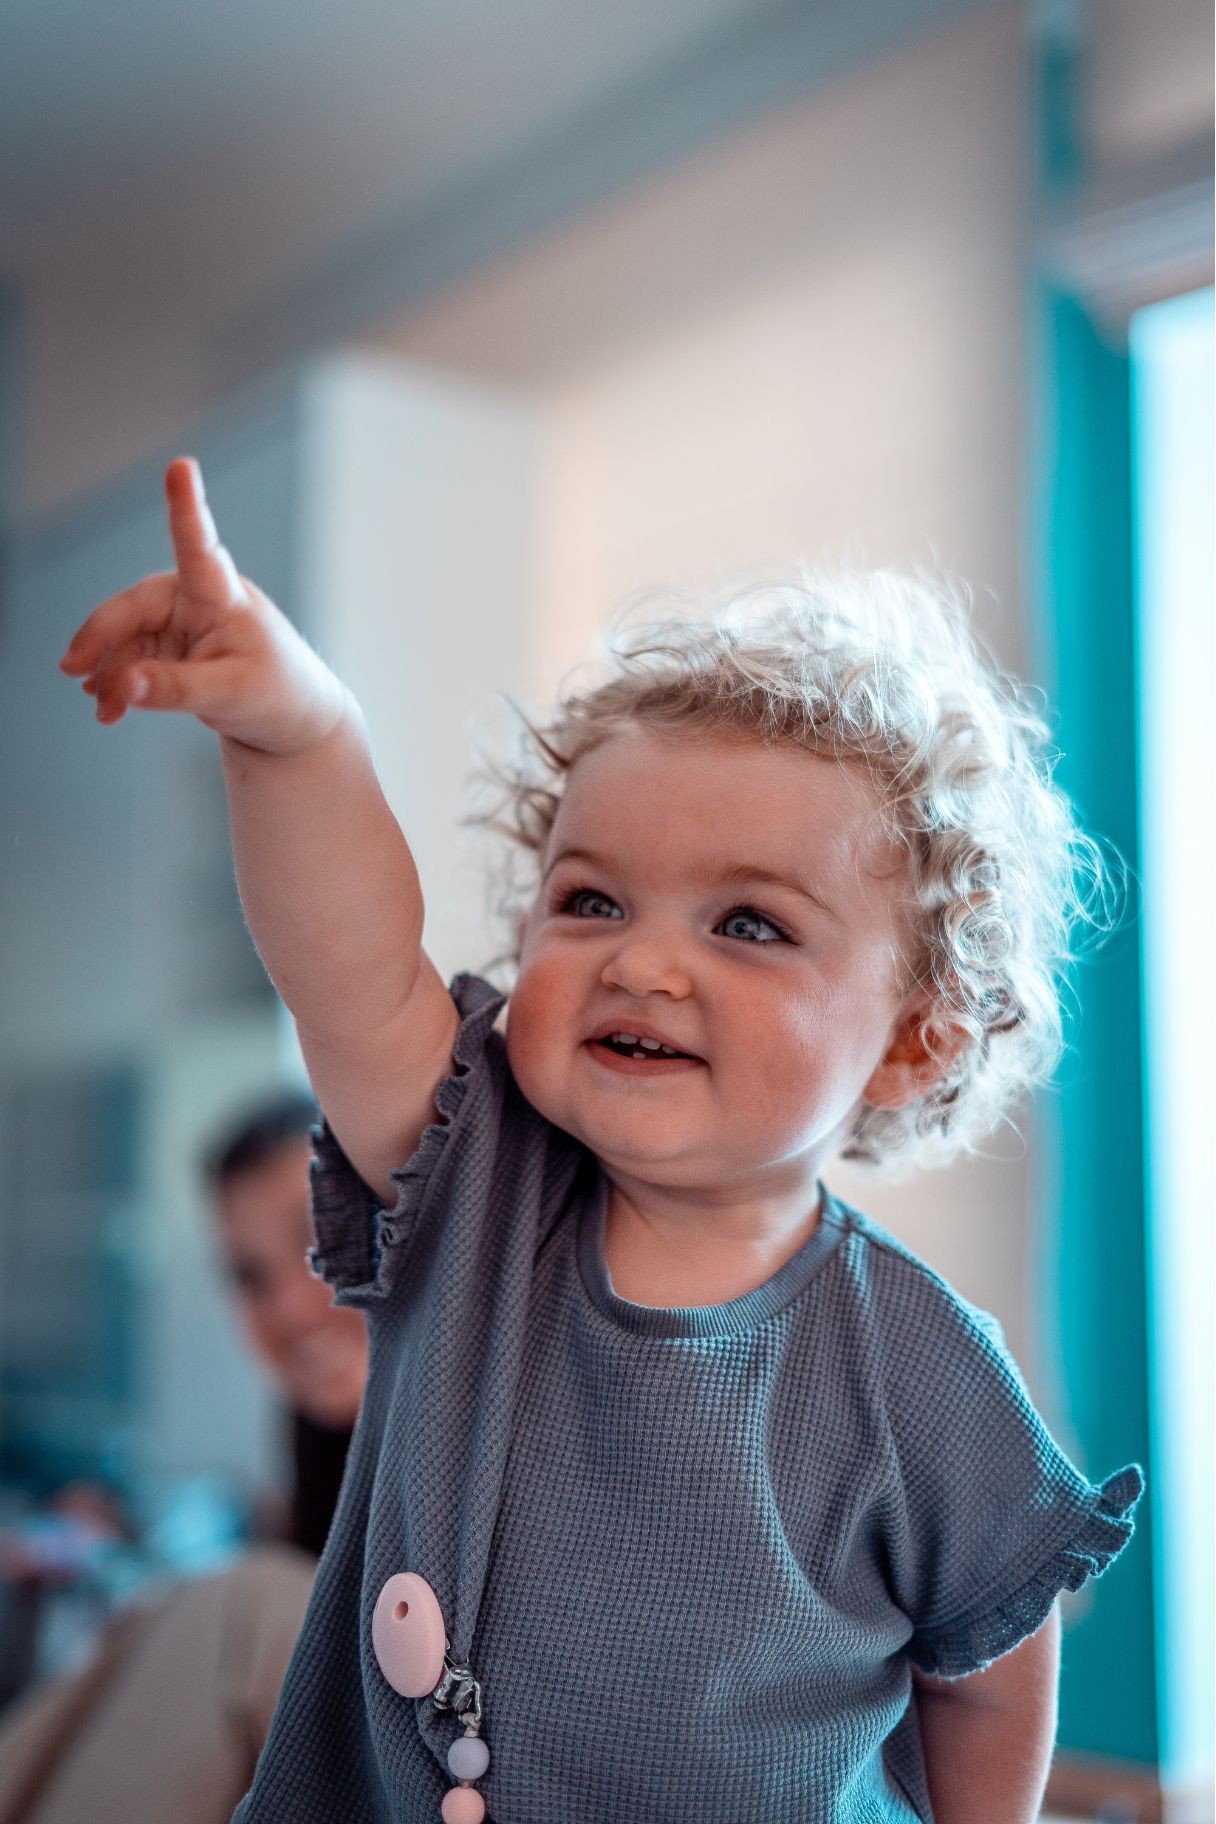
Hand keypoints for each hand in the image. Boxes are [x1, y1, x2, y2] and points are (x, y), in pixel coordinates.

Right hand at [59, 458, 345, 755]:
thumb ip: (175, 690)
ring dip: (109, 671)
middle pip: (135, 606)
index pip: (199, 546)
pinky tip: (107, 705)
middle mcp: (198, 598)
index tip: (182, 467)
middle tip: (74, 670)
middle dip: (102, 638)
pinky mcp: (173, 643)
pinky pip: (133, 657)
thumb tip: (122, 685)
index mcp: (223, 596)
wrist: (293, 719)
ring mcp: (183, 620)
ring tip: (103, 709)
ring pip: (127, 636)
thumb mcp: (230, 696)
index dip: (186, 506)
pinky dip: (118, 682)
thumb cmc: (278, 696)